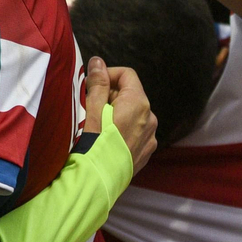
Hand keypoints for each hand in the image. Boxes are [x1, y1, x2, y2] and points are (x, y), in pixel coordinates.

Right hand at [80, 56, 157, 172]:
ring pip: (133, 114)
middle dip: (110, 96)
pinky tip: (107, 140)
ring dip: (117, 113)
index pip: (127, 74)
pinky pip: (136, 132)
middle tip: (91, 108)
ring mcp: (150, 137)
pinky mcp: (146, 152)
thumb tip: (98, 61)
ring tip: (98, 127)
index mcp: (138, 103)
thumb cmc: (93, 142)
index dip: (108, 75)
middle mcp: (150, 118)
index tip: (92, 85)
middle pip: (130, 94)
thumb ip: (98, 82)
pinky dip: (123, 130)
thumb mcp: (92, 108)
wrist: (98, 180)